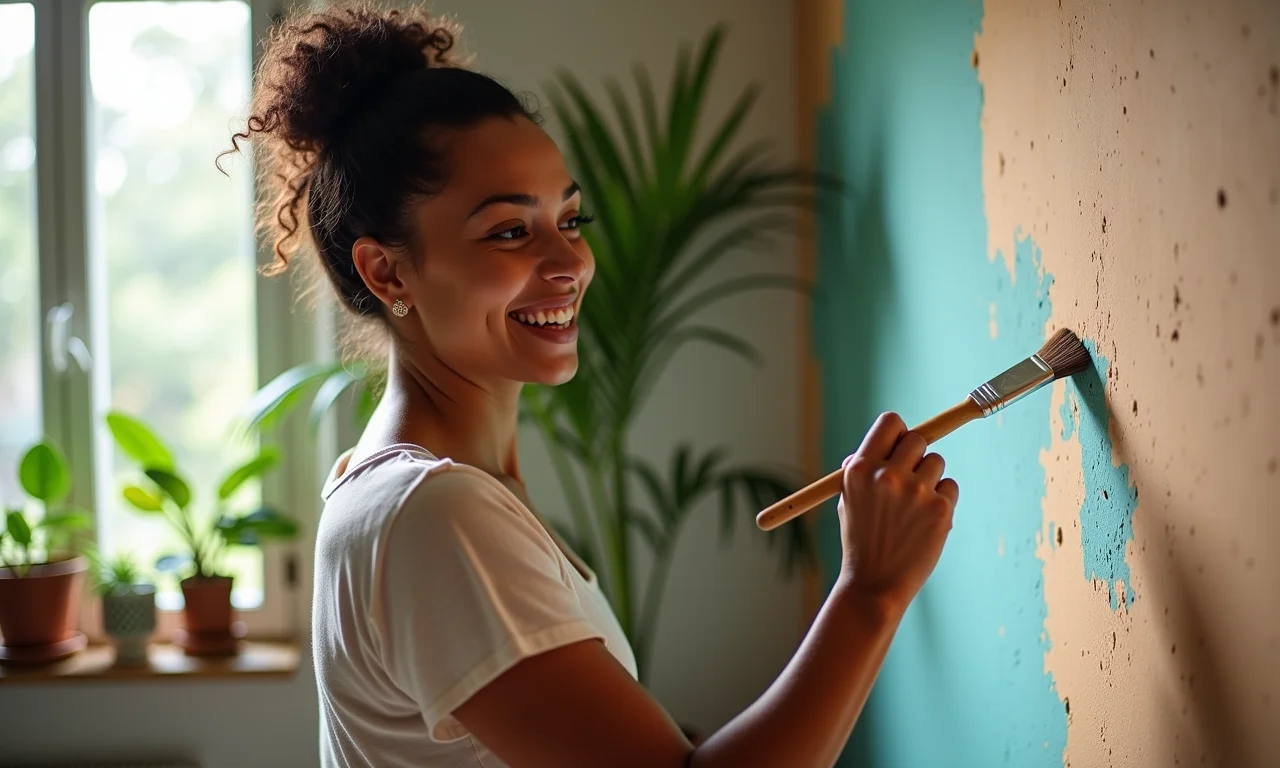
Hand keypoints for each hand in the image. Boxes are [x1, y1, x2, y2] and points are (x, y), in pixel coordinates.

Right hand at [836, 412, 959, 609]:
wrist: (874, 586)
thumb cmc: (860, 542)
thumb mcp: (849, 501)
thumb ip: (864, 470)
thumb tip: (886, 444)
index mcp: (861, 469)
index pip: (890, 422)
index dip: (898, 432)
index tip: (901, 445)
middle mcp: (888, 475)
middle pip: (918, 438)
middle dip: (916, 456)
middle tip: (910, 480)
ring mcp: (916, 492)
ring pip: (937, 463)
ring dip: (930, 479)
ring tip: (914, 508)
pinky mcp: (940, 510)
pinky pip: (950, 487)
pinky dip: (942, 500)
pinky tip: (925, 522)